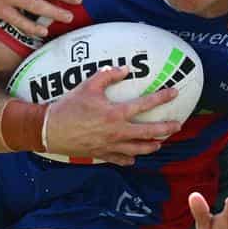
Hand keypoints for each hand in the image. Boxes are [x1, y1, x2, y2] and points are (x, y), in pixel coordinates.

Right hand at [42, 66, 181, 164]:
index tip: (175, 93)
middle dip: (167, 129)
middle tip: (177, 125)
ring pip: (140, 149)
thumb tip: (126, 69)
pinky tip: (134, 156)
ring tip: (160, 143)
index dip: (162, 97)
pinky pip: (122, 159)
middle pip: (150, 133)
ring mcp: (111, 146)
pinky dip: (130, 158)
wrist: (50, 129)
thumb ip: (108, 76)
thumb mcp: (88, 85)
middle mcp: (118, 132)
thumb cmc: (69, 106)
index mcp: (116, 113)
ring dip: (153, 146)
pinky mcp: (103, 154)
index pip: (146, 104)